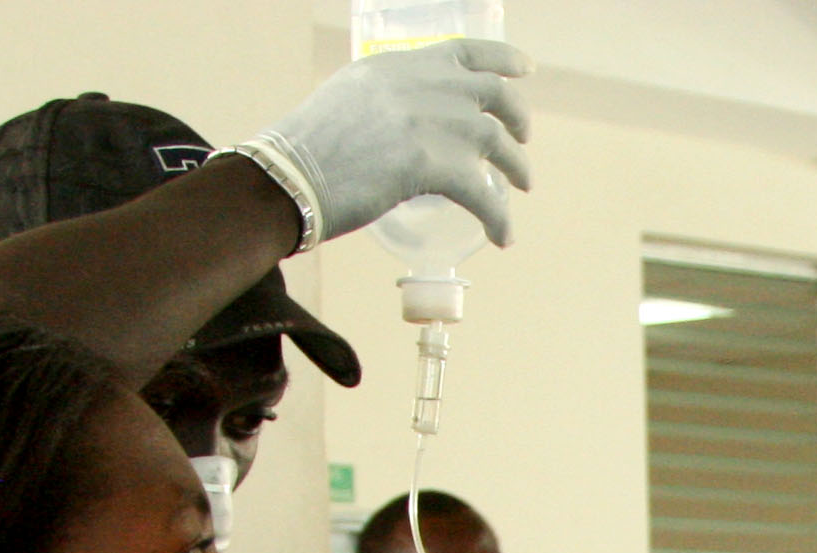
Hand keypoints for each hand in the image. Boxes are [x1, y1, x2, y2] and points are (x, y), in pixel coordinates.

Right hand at [248, 38, 534, 247]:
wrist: (290, 174)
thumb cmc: (309, 146)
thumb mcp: (351, 96)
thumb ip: (391, 98)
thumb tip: (416, 118)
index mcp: (401, 65)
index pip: (465, 51)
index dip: (504, 60)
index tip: (526, 70)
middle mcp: (424, 85)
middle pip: (493, 95)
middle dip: (517, 118)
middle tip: (522, 140)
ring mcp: (432, 122)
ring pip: (497, 143)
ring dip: (517, 167)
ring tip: (521, 186)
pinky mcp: (433, 165)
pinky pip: (485, 196)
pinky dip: (499, 220)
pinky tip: (503, 236)